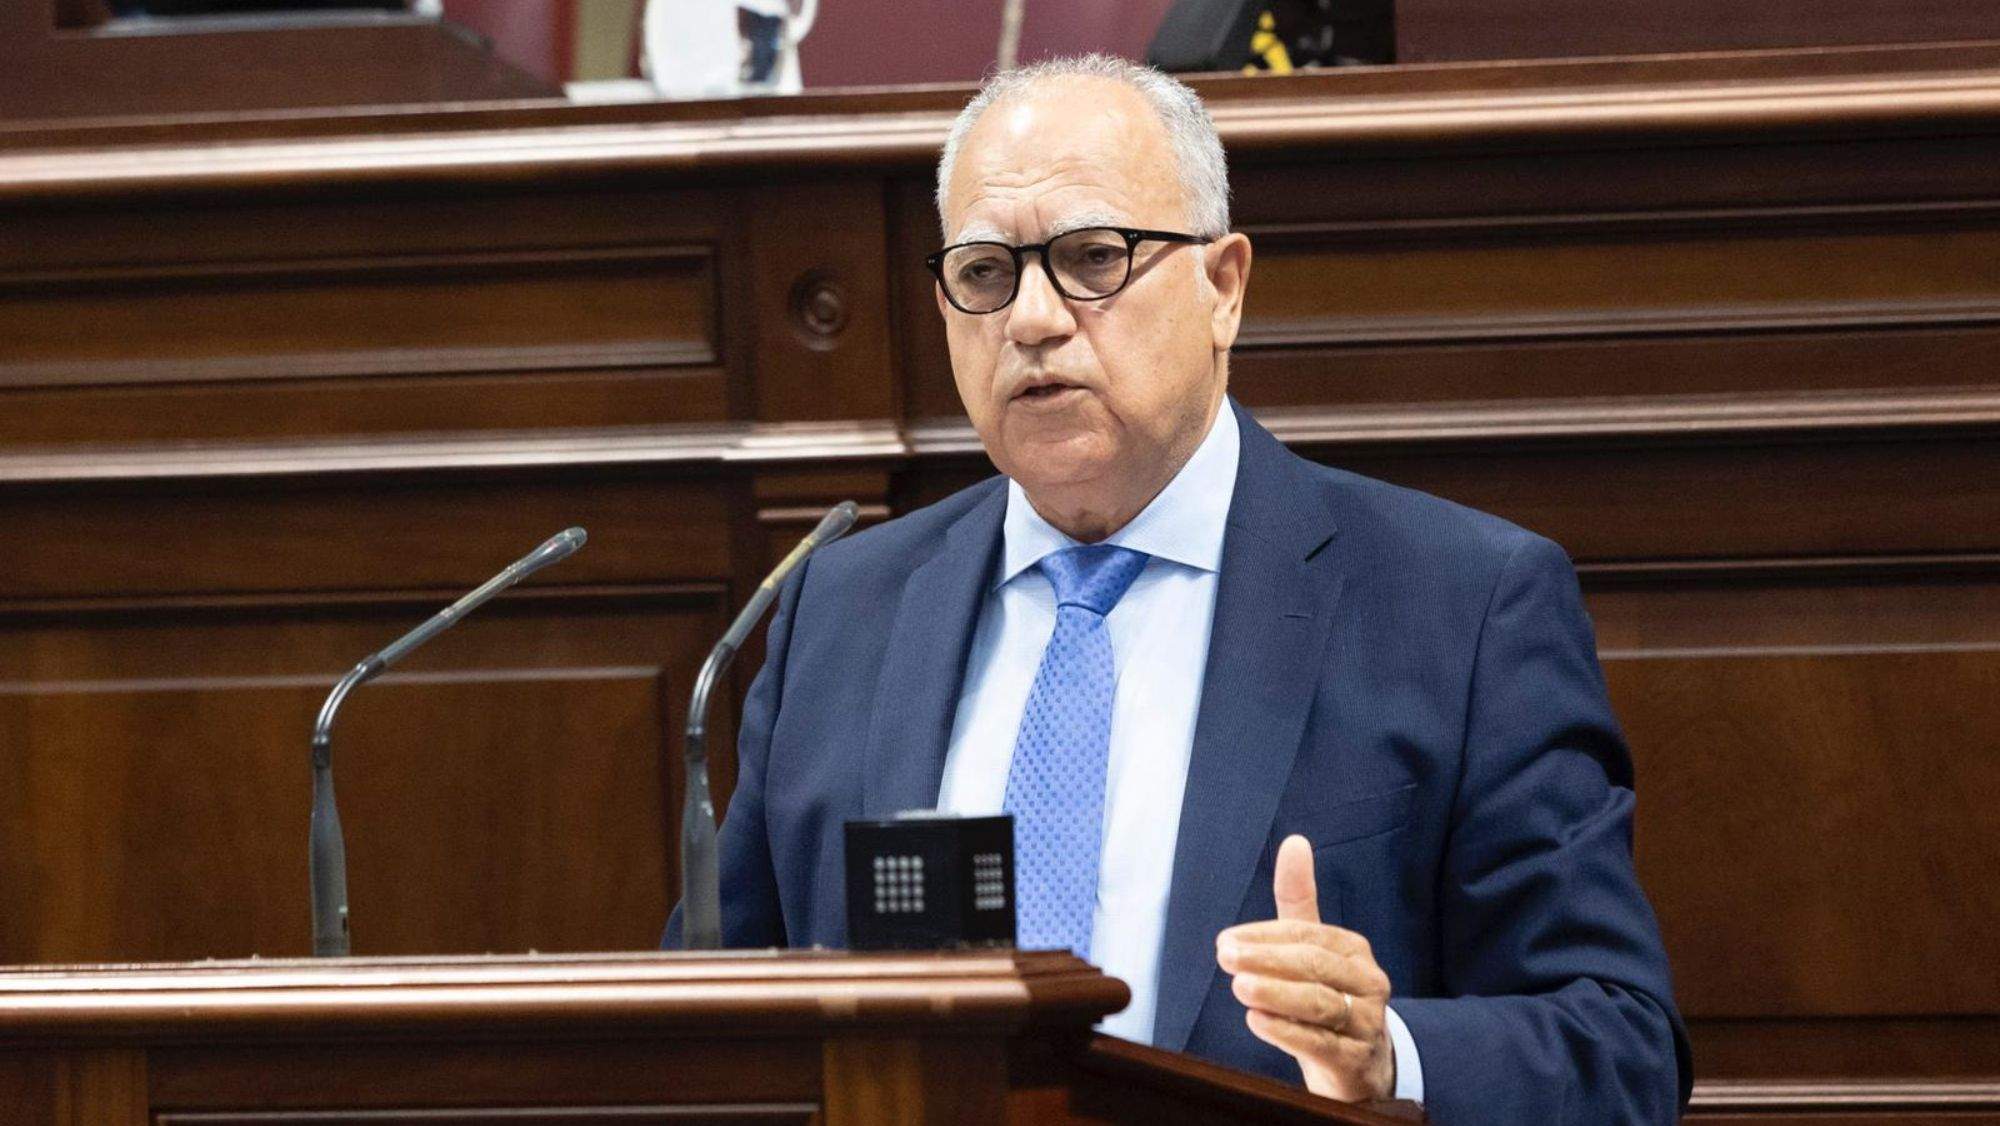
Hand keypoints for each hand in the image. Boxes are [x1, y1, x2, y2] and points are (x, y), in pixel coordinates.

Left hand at [1216, 834, 1395, 1101]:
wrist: (1360, 1069)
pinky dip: (1288, 1032)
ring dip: (1276, 993)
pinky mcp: (1355, 1062)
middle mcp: (1367, 983)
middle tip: (1225, 956)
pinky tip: (1257, 1021)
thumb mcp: (1313, 951)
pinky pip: (1322, 1044)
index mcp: (1353, 950)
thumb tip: (1294, 841)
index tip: (1226, 941)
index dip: (1266, 937)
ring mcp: (1366, 1023)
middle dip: (1267, 959)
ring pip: (1319, 1004)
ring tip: (1239, 987)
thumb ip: (1299, 900)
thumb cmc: (1327, 999)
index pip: (1307, 936)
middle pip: (1314, 965)